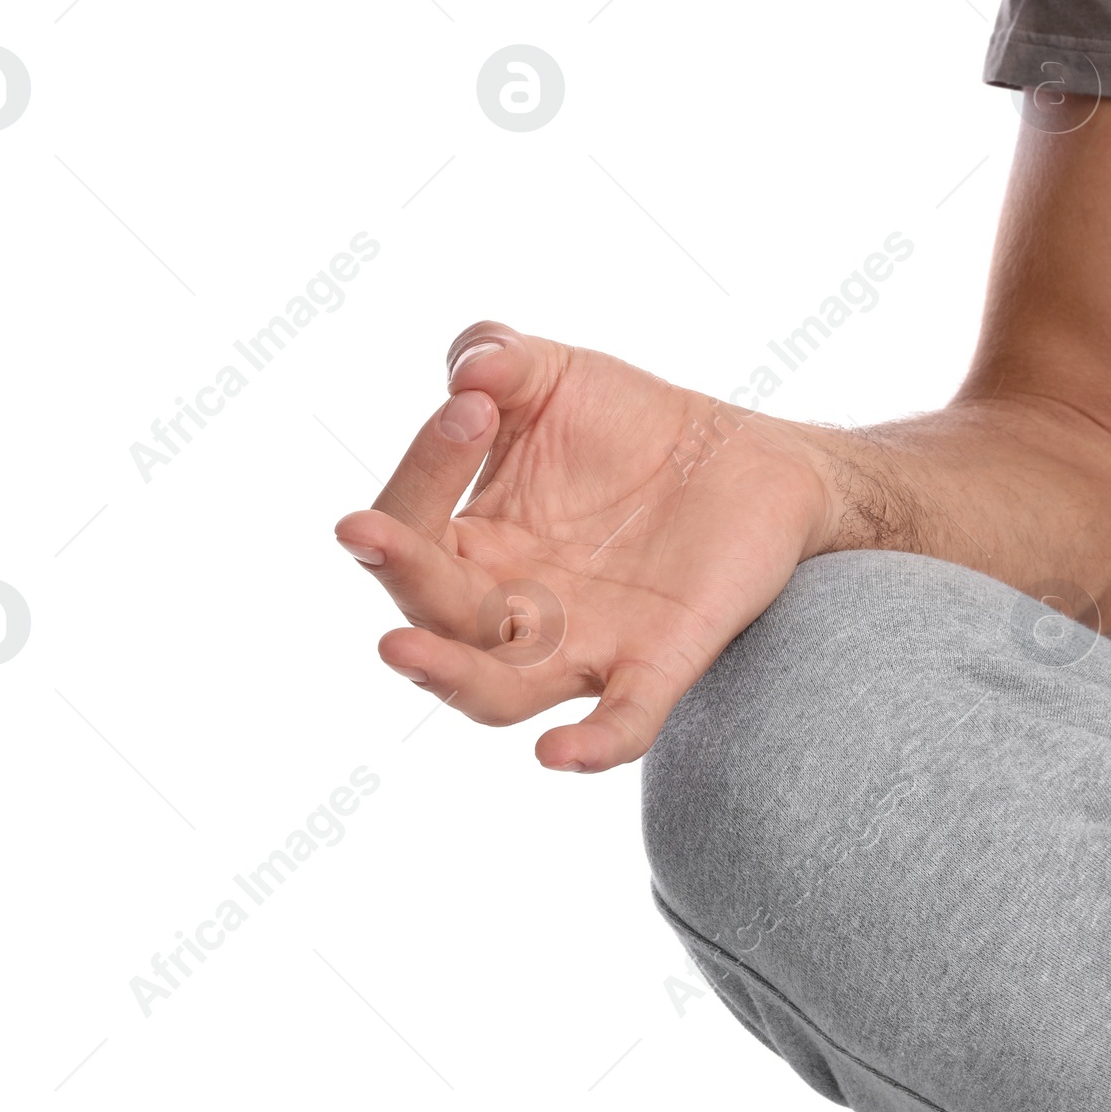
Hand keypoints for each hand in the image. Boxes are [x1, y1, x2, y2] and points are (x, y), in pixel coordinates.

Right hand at [334, 322, 836, 772]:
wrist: (744, 457)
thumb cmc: (630, 424)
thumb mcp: (556, 375)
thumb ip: (500, 358)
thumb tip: (469, 369)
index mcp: (475, 543)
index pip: (415, 524)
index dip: (424, 468)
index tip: (472, 404)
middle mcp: (512, 608)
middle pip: (436, 615)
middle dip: (400, 574)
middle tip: (366, 532)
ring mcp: (582, 644)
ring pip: (499, 691)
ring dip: (448, 678)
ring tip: (399, 652)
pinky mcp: (658, 661)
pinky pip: (624, 720)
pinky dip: (594, 743)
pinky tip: (559, 754)